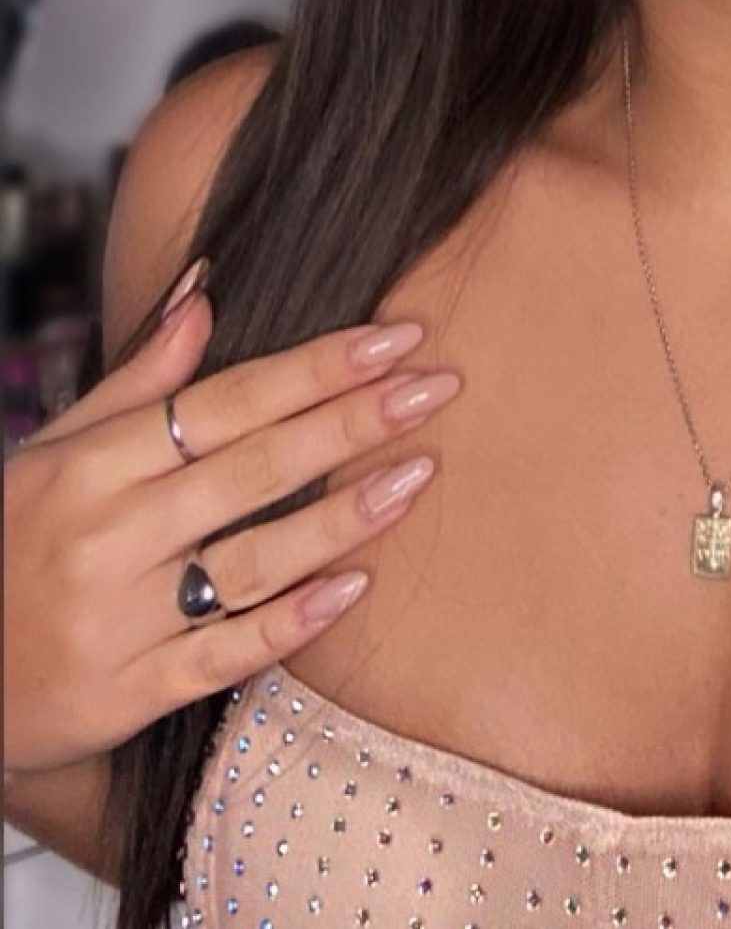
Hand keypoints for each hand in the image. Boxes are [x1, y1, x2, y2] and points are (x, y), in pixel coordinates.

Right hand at [2, 262, 461, 776]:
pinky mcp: (132, 693)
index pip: (226, 402)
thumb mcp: (54, 451)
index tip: (394, 337)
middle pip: (254, 468)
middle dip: (353, 422)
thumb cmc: (10, 544)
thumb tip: (206, 290)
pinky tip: (355, 588)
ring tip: (418, 474)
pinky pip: (227, 653)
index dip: (315, 368)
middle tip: (437, 387)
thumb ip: (139, 378)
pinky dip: (292, 621)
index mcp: (94, 465)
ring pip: (253, 559)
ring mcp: (123, 618)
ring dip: (343, 517)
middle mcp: (111, 535)